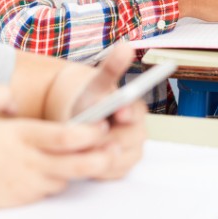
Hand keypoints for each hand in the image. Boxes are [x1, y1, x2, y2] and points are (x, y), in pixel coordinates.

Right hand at [0, 85, 116, 209]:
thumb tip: (16, 99)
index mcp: (21, 136)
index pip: (65, 136)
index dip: (90, 132)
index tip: (102, 125)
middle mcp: (29, 161)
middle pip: (76, 164)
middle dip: (101, 158)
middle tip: (115, 148)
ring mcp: (27, 182)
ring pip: (67, 178)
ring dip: (80, 169)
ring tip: (92, 155)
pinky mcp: (23, 197)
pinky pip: (50, 189)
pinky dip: (59, 180)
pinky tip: (58, 168)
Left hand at [67, 44, 146, 179]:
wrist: (79, 118)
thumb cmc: (89, 98)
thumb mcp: (96, 83)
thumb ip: (111, 68)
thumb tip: (126, 45)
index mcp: (134, 107)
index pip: (137, 111)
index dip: (129, 112)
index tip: (118, 112)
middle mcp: (138, 130)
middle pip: (128, 140)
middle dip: (108, 138)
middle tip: (89, 137)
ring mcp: (132, 151)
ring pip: (119, 159)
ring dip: (99, 154)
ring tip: (81, 147)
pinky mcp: (121, 167)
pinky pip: (111, 172)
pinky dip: (97, 167)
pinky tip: (83, 157)